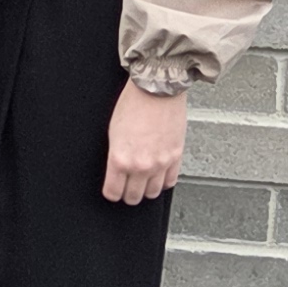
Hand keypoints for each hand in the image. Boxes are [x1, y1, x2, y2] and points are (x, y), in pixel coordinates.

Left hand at [105, 84, 188, 206]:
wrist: (157, 89)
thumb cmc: (133, 103)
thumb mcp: (113, 132)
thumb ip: (116, 155)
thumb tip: (117, 170)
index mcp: (120, 158)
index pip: (113, 192)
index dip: (112, 192)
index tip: (112, 189)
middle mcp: (141, 165)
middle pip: (133, 197)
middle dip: (127, 194)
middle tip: (126, 187)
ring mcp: (160, 163)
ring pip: (153, 193)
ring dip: (146, 190)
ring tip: (142, 182)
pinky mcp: (176, 157)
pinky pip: (170, 182)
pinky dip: (163, 181)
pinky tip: (158, 175)